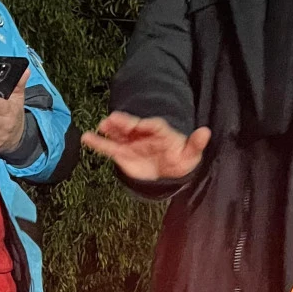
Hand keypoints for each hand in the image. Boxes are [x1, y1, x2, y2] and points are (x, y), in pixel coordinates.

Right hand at [81, 113, 210, 180]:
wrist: (167, 172)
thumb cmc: (180, 160)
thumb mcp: (190, 154)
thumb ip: (196, 144)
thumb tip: (205, 132)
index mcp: (160, 131)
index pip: (153, 125)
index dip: (145, 124)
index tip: (138, 124)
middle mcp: (143, 133)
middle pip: (132, 126)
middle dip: (123, 123)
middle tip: (112, 119)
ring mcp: (131, 142)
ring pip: (119, 134)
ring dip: (109, 130)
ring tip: (99, 127)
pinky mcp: (122, 152)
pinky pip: (109, 147)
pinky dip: (98, 143)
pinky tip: (87, 138)